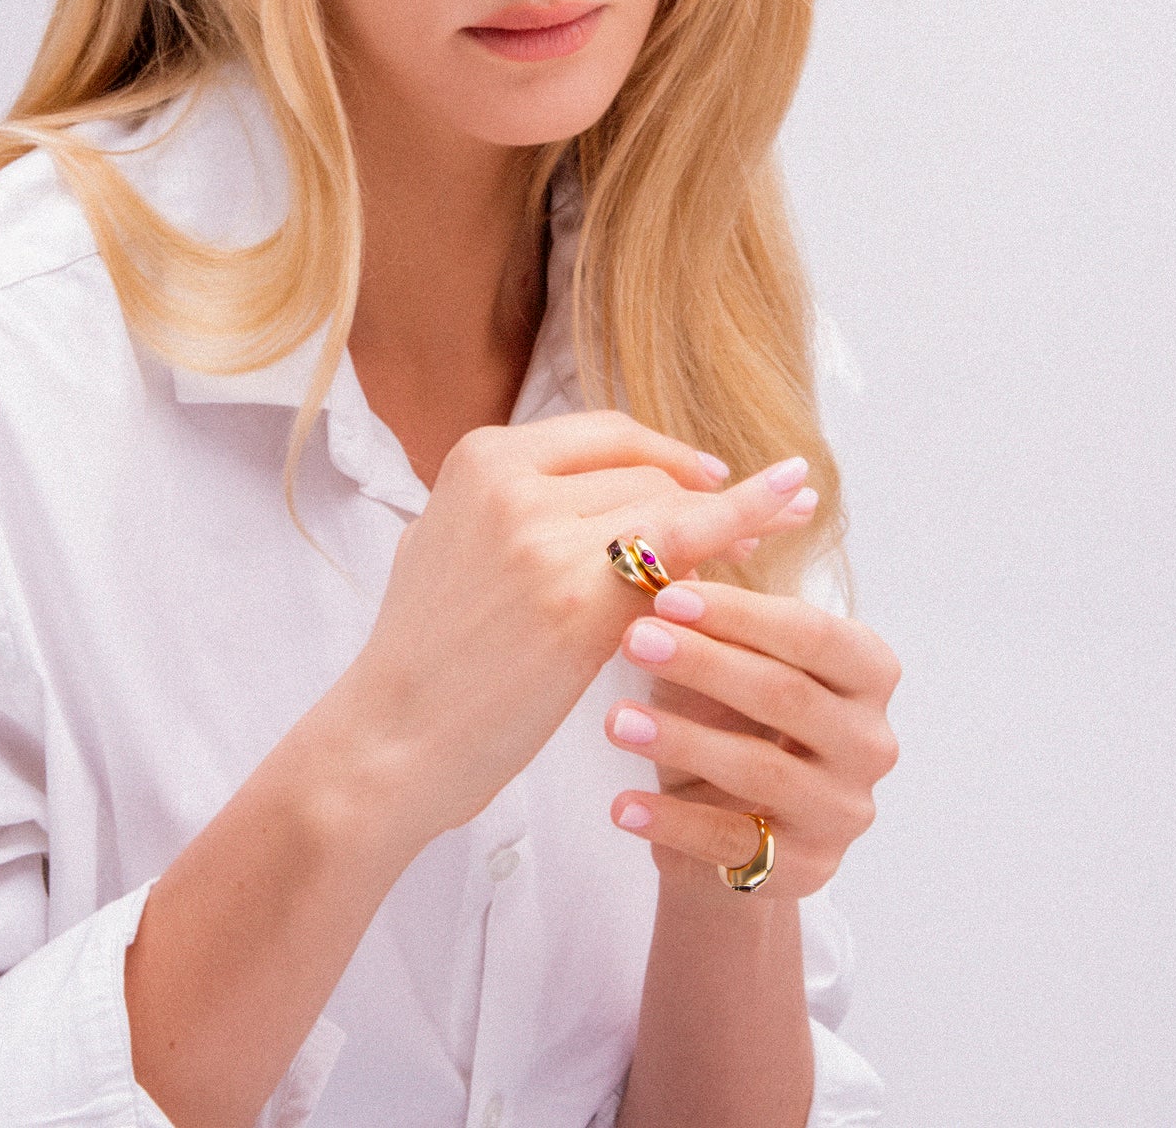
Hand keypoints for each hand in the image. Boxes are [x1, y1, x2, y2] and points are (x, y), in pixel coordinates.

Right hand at [341, 412, 818, 843]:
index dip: (670, 456)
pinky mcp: (576, 602)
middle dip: (705, 498)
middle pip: (646, 473)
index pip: (606, 435)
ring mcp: (542, 539)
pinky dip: (740, 529)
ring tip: (777, 532)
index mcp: (481, 458)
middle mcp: (510, 483)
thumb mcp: (451, 541)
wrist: (388, 742)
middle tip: (758, 525)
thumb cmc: (425, 656)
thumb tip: (600, 490)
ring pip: (670, 511)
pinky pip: (681, 556)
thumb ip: (518, 503)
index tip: (715, 475)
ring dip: (726, 524)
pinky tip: (788, 513)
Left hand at [603, 553, 900, 897]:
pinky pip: (732, 842)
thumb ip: (710, 618)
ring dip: (681, 739)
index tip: (667, 594)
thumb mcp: (730, 659)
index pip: (812, 633)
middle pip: (787, 695)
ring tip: (615, 720)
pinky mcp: (807, 870)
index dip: (740, 613)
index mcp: (868, 670)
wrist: (735, 820)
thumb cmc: (731, 713)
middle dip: (705, 663)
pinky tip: (620, 805)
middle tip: (633, 639)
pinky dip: (671, 821)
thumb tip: (655, 556)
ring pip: (761, 770)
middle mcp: (872, 741)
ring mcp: (845, 810)